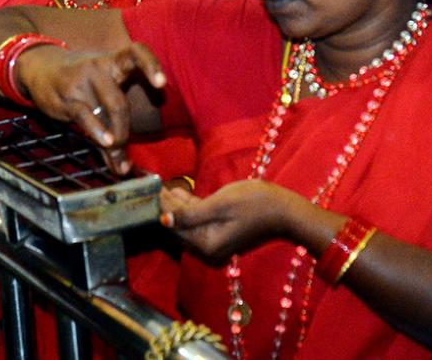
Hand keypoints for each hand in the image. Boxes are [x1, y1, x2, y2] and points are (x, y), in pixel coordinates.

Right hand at [18, 42, 166, 174]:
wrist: (40, 67)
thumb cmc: (80, 81)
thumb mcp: (101, 89)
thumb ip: (114, 121)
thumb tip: (123, 165)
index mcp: (114, 61)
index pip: (137, 52)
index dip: (151, 64)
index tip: (162, 84)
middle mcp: (99, 67)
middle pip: (120, 102)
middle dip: (124, 132)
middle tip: (123, 149)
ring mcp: (82, 80)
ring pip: (106, 113)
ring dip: (115, 140)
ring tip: (117, 159)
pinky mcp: (66, 95)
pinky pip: (86, 117)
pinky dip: (98, 134)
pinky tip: (106, 144)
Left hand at [159, 180, 297, 262]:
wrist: (284, 209)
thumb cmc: (253, 202)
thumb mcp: (219, 205)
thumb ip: (190, 214)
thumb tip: (164, 221)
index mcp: (206, 244)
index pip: (173, 226)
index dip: (159, 207)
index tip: (147, 188)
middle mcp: (207, 247)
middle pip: (178, 225)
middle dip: (164, 205)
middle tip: (149, 183)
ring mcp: (213, 239)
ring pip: (186, 220)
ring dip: (174, 203)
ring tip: (159, 184)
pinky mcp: (219, 229)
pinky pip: (198, 218)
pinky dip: (188, 205)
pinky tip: (177, 191)